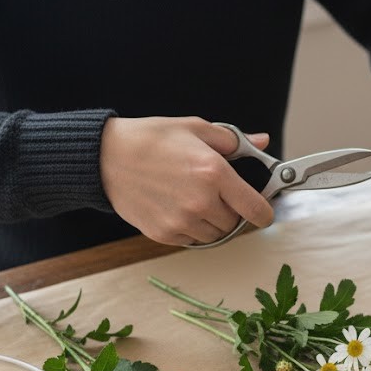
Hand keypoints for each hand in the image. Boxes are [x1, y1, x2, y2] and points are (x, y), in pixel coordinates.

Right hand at [99, 116, 274, 245]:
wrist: (106, 158)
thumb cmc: (150, 139)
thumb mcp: (195, 129)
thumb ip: (233, 140)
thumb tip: (262, 142)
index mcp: (214, 173)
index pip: (256, 209)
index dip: (264, 212)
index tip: (263, 212)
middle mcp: (201, 202)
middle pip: (235, 224)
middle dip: (232, 212)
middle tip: (218, 196)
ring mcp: (182, 221)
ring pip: (215, 236)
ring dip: (212, 223)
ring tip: (196, 201)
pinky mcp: (164, 234)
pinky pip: (192, 241)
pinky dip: (192, 230)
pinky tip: (179, 208)